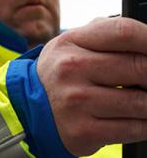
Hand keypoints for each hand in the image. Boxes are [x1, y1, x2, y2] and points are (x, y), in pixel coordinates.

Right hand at [37, 17, 146, 155]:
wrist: (29, 104)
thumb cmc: (57, 72)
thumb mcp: (70, 44)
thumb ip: (102, 33)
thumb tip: (141, 35)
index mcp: (70, 43)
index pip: (122, 32)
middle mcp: (71, 70)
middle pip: (138, 67)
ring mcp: (77, 101)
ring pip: (141, 103)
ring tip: (141, 96)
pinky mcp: (83, 131)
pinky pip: (133, 129)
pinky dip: (144, 123)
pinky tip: (136, 116)